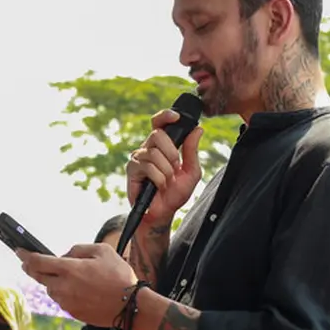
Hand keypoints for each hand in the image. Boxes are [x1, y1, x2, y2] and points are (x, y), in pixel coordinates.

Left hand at [18, 244, 138, 327]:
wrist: (130, 306)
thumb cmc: (119, 276)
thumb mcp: (102, 251)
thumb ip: (78, 249)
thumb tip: (64, 256)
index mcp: (69, 269)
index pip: (38, 262)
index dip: (25, 256)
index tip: (19, 252)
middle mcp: (63, 287)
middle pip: (39, 277)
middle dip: (31, 268)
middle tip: (28, 263)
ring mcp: (66, 302)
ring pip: (50, 289)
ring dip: (52, 281)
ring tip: (67, 277)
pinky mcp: (72, 312)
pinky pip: (61, 300)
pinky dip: (63, 293)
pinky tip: (78, 290)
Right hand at [126, 110, 203, 225]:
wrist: (163, 213)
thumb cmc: (175, 194)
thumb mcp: (191, 171)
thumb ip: (192, 150)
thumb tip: (198, 129)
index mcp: (162, 146)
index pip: (160, 123)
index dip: (165, 116)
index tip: (176, 116)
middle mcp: (148, 148)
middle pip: (157, 134)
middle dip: (171, 153)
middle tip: (175, 168)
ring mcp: (138, 158)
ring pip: (154, 153)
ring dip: (166, 170)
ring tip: (166, 181)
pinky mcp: (132, 169)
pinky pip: (147, 166)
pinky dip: (158, 178)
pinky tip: (158, 186)